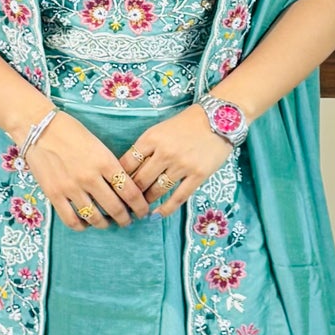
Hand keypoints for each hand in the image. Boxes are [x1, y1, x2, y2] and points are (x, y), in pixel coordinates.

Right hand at [18, 110, 152, 228]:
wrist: (38, 127)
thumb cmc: (70, 130)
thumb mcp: (98, 144)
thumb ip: (110, 166)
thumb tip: (122, 187)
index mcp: (105, 161)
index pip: (130, 192)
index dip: (140, 206)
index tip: (142, 210)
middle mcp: (90, 177)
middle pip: (115, 208)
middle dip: (125, 218)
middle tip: (128, 220)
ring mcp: (71, 188)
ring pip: (95, 218)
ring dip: (105, 224)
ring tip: (107, 222)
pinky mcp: (54, 194)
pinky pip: (71, 220)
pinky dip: (82, 226)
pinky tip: (86, 223)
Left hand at [117, 106, 233, 218]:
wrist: (218, 119)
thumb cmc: (186, 124)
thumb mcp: (160, 130)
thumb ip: (145, 148)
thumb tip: (129, 172)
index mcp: (151, 138)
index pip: (127, 164)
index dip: (119, 178)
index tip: (116, 188)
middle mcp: (164, 152)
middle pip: (140, 180)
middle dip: (131, 195)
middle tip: (126, 204)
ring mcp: (182, 165)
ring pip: (157, 190)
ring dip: (147, 202)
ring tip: (141, 209)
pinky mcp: (198, 175)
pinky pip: (178, 197)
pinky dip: (165, 209)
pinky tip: (156, 215)